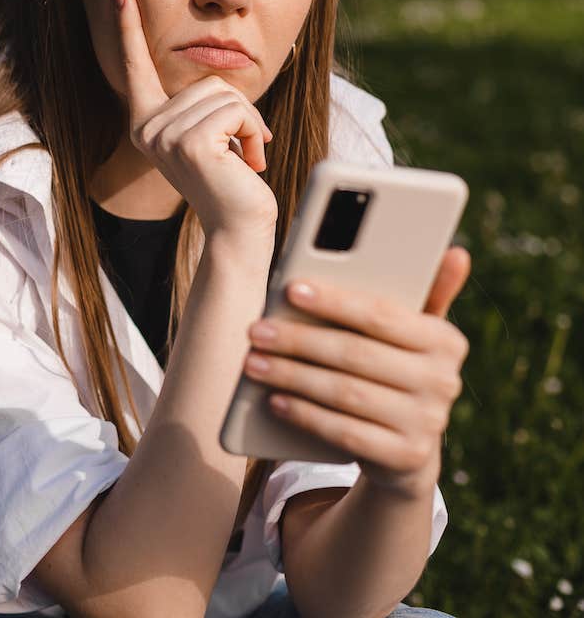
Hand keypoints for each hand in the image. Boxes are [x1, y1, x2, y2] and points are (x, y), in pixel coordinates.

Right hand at [115, 0, 277, 237]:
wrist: (238, 226)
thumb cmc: (230, 182)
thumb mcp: (211, 136)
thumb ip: (204, 107)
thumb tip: (220, 88)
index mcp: (147, 124)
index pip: (137, 70)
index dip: (129, 30)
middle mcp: (147, 128)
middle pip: (208, 81)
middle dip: (239, 111)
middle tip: (241, 149)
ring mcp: (165, 135)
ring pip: (225, 95)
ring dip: (248, 124)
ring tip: (243, 159)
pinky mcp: (189, 142)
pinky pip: (236, 112)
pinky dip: (253, 133)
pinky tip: (249, 163)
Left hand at [243, 246, 471, 497]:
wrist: (407, 450)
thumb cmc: (396, 369)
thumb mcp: (411, 334)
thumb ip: (423, 292)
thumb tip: (456, 252)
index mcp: (446, 340)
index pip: (382, 314)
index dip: (334, 301)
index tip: (291, 289)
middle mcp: (444, 381)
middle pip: (355, 354)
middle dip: (299, 340)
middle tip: (257, 331)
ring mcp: (428, 423)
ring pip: (346, 393)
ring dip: (292, 376)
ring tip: (254, 362)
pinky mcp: (406, 458)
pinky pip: (345, 433)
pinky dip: (306, 415)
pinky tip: (275, 400)